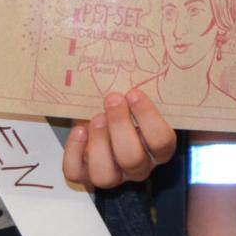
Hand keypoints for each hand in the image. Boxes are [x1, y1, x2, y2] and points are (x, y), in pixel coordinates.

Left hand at [62, 90, 176, 188]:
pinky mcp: (86, 174)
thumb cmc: (129, 108)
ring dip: (98, 143)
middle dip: (119, 126)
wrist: (107, 116)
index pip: (162, 141)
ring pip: (105, 175)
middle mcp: (139, 167)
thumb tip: (152, 60)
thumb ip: (147, 93)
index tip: (134, 93)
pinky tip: (79, 130)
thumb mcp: (142, 102)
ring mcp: (113, 175)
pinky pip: (77, 173)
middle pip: (132, 158)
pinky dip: (74, 152)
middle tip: (112, 100)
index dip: (148, 118)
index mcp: (159, 149)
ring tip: (95, 117)